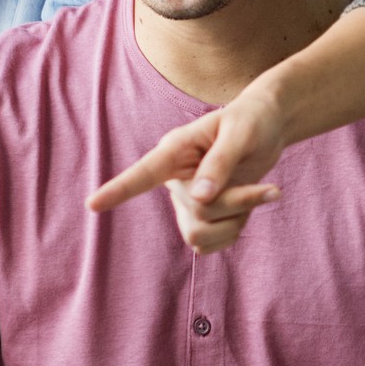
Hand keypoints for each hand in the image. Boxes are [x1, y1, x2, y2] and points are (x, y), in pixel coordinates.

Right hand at [87, 86, 290, 253]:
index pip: (143, 173)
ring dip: (237, 220)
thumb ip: (220, 163)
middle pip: (198, 211)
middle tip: (272, 189)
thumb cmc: (252, 121)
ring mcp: (186, 200)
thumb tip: (200, 198)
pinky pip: (211, 244)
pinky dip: (236, 231)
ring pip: (200, 234)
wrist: (269, 129)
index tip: (92, 205)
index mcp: (175, 150)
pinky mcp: (201, 217)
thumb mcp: (241, 133)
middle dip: (239, 202)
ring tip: (261, 195)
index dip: (119, 190)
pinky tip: (248, 208)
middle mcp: (175, 178)